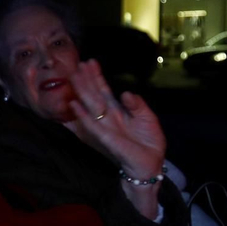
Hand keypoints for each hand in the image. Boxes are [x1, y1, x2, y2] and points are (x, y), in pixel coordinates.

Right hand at [65, 59, 166, 177]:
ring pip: (90, 105)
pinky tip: (74, 104)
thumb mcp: (148, 117)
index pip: (104, 91)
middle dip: (86, 80)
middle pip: (95, 94)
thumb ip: (137, 104)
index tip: (90, 62)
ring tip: (74, 76)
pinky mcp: (106, 138)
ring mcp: (105, 127)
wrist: (152, 163)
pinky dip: (82, 116)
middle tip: (78, 64)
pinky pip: (92, 125)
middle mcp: (108, 117)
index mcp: (118, 111)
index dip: (97, 77)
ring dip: (82, 91)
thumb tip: (125, 93)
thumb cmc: (149, 141)